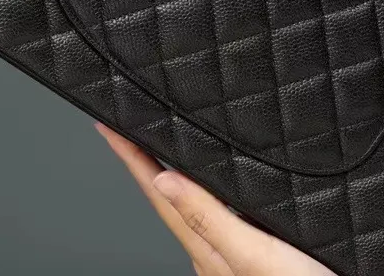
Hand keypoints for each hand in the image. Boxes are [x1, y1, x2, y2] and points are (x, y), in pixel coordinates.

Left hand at [97, 124, 340, 275]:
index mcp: (210, 252)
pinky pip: (238, 210)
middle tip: (131, 125)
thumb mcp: (256, 258)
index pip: (161, 193)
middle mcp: (223, 252)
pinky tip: (237, 175)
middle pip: (178, 197)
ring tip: (170, 140)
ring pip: (209, 202)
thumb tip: (164, 182)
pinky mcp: (275, 250)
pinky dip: (226, 186)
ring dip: (188, 170)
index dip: (132, 158)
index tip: (108, 126)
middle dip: (154, 160)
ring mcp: (248, 252)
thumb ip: (212, 221)